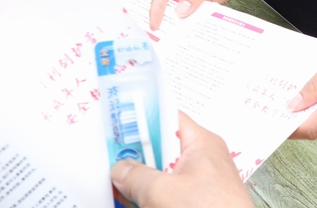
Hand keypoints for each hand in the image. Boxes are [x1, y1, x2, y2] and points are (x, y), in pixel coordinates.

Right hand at [110, 112, 252, 207]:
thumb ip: (136, 176)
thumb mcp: (161, 192)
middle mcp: (203, 160)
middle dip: (138, 157)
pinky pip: (170, 194)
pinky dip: (154, 198)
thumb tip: (120, 169)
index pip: (168, 118)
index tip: (117, 127)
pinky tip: (138, 204)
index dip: (142, 119)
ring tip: (121, 187)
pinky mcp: (197, 203)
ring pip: (164, 175)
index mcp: (202, 143)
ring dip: (143, 182)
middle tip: (114, 162)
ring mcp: (201, 184)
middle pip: (162, 149)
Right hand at [148, 0, 277, 29]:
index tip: (155, 24)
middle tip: (162, 37)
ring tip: (175, 39)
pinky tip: (192, 33)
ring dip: (180, 22)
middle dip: (166, 17)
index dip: (156, 7)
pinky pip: (194, 13)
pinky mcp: (200, 0)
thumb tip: (181, 11)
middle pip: (167, 1)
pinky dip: (193, 22)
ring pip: (180, 10)